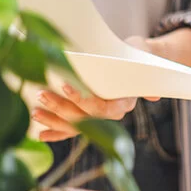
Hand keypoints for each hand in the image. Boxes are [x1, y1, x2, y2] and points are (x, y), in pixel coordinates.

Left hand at [33, 36, 158, 141]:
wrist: (134, 59)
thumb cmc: (136, 54)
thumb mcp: (142, 56)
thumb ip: (145, 73)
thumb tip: (154, 96)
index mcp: (124, 103)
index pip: (103, 109)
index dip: (83, 100)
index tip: (66, 86)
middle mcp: (111, 113)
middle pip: (85, 117)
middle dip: (61, 108)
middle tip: (41, 94)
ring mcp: (98, 116)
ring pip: (75, 124)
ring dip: (54, 120)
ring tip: (36, 111)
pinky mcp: (87, 116)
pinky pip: (71, 129)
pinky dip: (56, 132)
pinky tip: (40, 135)